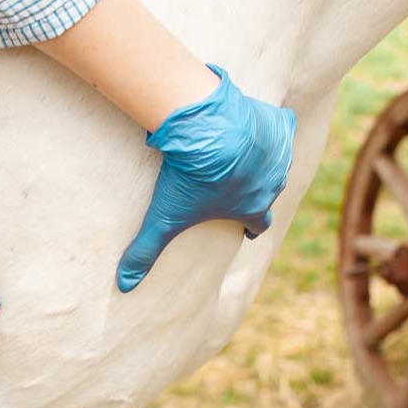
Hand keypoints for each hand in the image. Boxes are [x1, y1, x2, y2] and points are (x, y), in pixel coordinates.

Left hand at [117, 66, 296, 292]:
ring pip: (276, 160)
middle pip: (269, 190)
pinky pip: (282, 126)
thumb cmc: (190, 176)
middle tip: (241, 184)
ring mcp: (279, 154)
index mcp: (253, 207)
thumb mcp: (164, 217)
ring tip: (245, 152)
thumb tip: (125, 285)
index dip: (253, 226)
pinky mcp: (279, 125)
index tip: (248, 228)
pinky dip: (271, 126)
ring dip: (263, 158)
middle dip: (257, 189)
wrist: (209, 129)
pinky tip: (258, 122)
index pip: (261, 223)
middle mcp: (273, 184)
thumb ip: (145, 251)